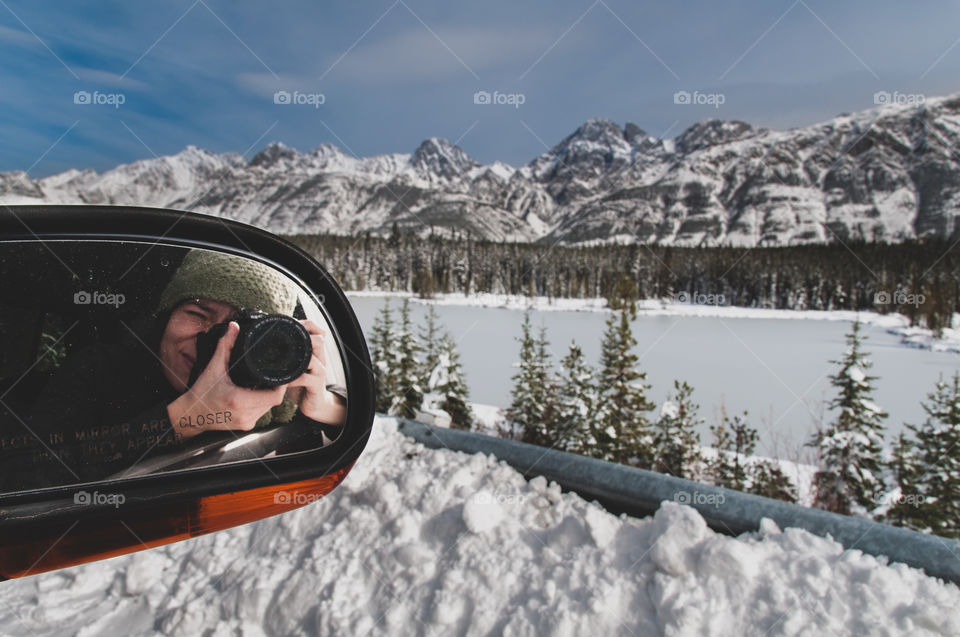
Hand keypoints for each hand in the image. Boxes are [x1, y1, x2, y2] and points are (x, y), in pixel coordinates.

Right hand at [167, 322, 287, 440]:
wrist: (191, 414)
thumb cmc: (201, 393)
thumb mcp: (213, 368)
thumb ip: (225, 346)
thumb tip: (234, 327)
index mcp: (239, 401)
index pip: (275, 397)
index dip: (281, 386)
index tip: (279, 375)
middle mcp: (245, 415)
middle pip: (273, 401)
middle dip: (274, 388)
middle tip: (269, 376)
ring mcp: (246, 422)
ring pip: (268, 408)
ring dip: (268, 396)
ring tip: (260, 384)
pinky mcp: (245, 426)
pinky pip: (261, 413)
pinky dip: (260, 403)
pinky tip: (252, 394)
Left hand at [286, 319, 345, 425]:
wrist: (314, 404)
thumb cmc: (300, 383)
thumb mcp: (294, 365)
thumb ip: (286, 353)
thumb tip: (264, 340)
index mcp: (314, 351)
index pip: (314, 329)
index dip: (302, 323)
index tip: (285, 324)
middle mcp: (320, 359)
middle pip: (318, 340)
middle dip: (302, 338)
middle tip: (282, 343)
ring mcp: (320, 372)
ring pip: (313, 358)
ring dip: (295, 359)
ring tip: (279, 362)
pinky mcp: (317, 385)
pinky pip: (305, 378)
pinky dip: (292, 379)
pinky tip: (282, 381)